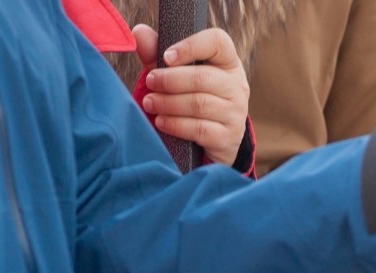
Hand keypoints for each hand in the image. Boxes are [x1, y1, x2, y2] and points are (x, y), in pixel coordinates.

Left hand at [134, 25, 248, 165]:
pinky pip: (199, 129)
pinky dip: (176, 125)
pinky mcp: (229, 137)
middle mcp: (237, 85)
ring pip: (199, 104)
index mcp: (227, 62)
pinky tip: (161, 122)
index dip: (191, 46)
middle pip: (202, 78)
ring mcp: (236, 112)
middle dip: (170, 80)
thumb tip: (139, 32)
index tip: (167, 57)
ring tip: (150, 103)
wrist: (213, 136)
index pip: (217, 42)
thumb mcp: (176, 72)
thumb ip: (156, 53)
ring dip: (168, 103)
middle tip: (150, 82)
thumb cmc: (191, 95)